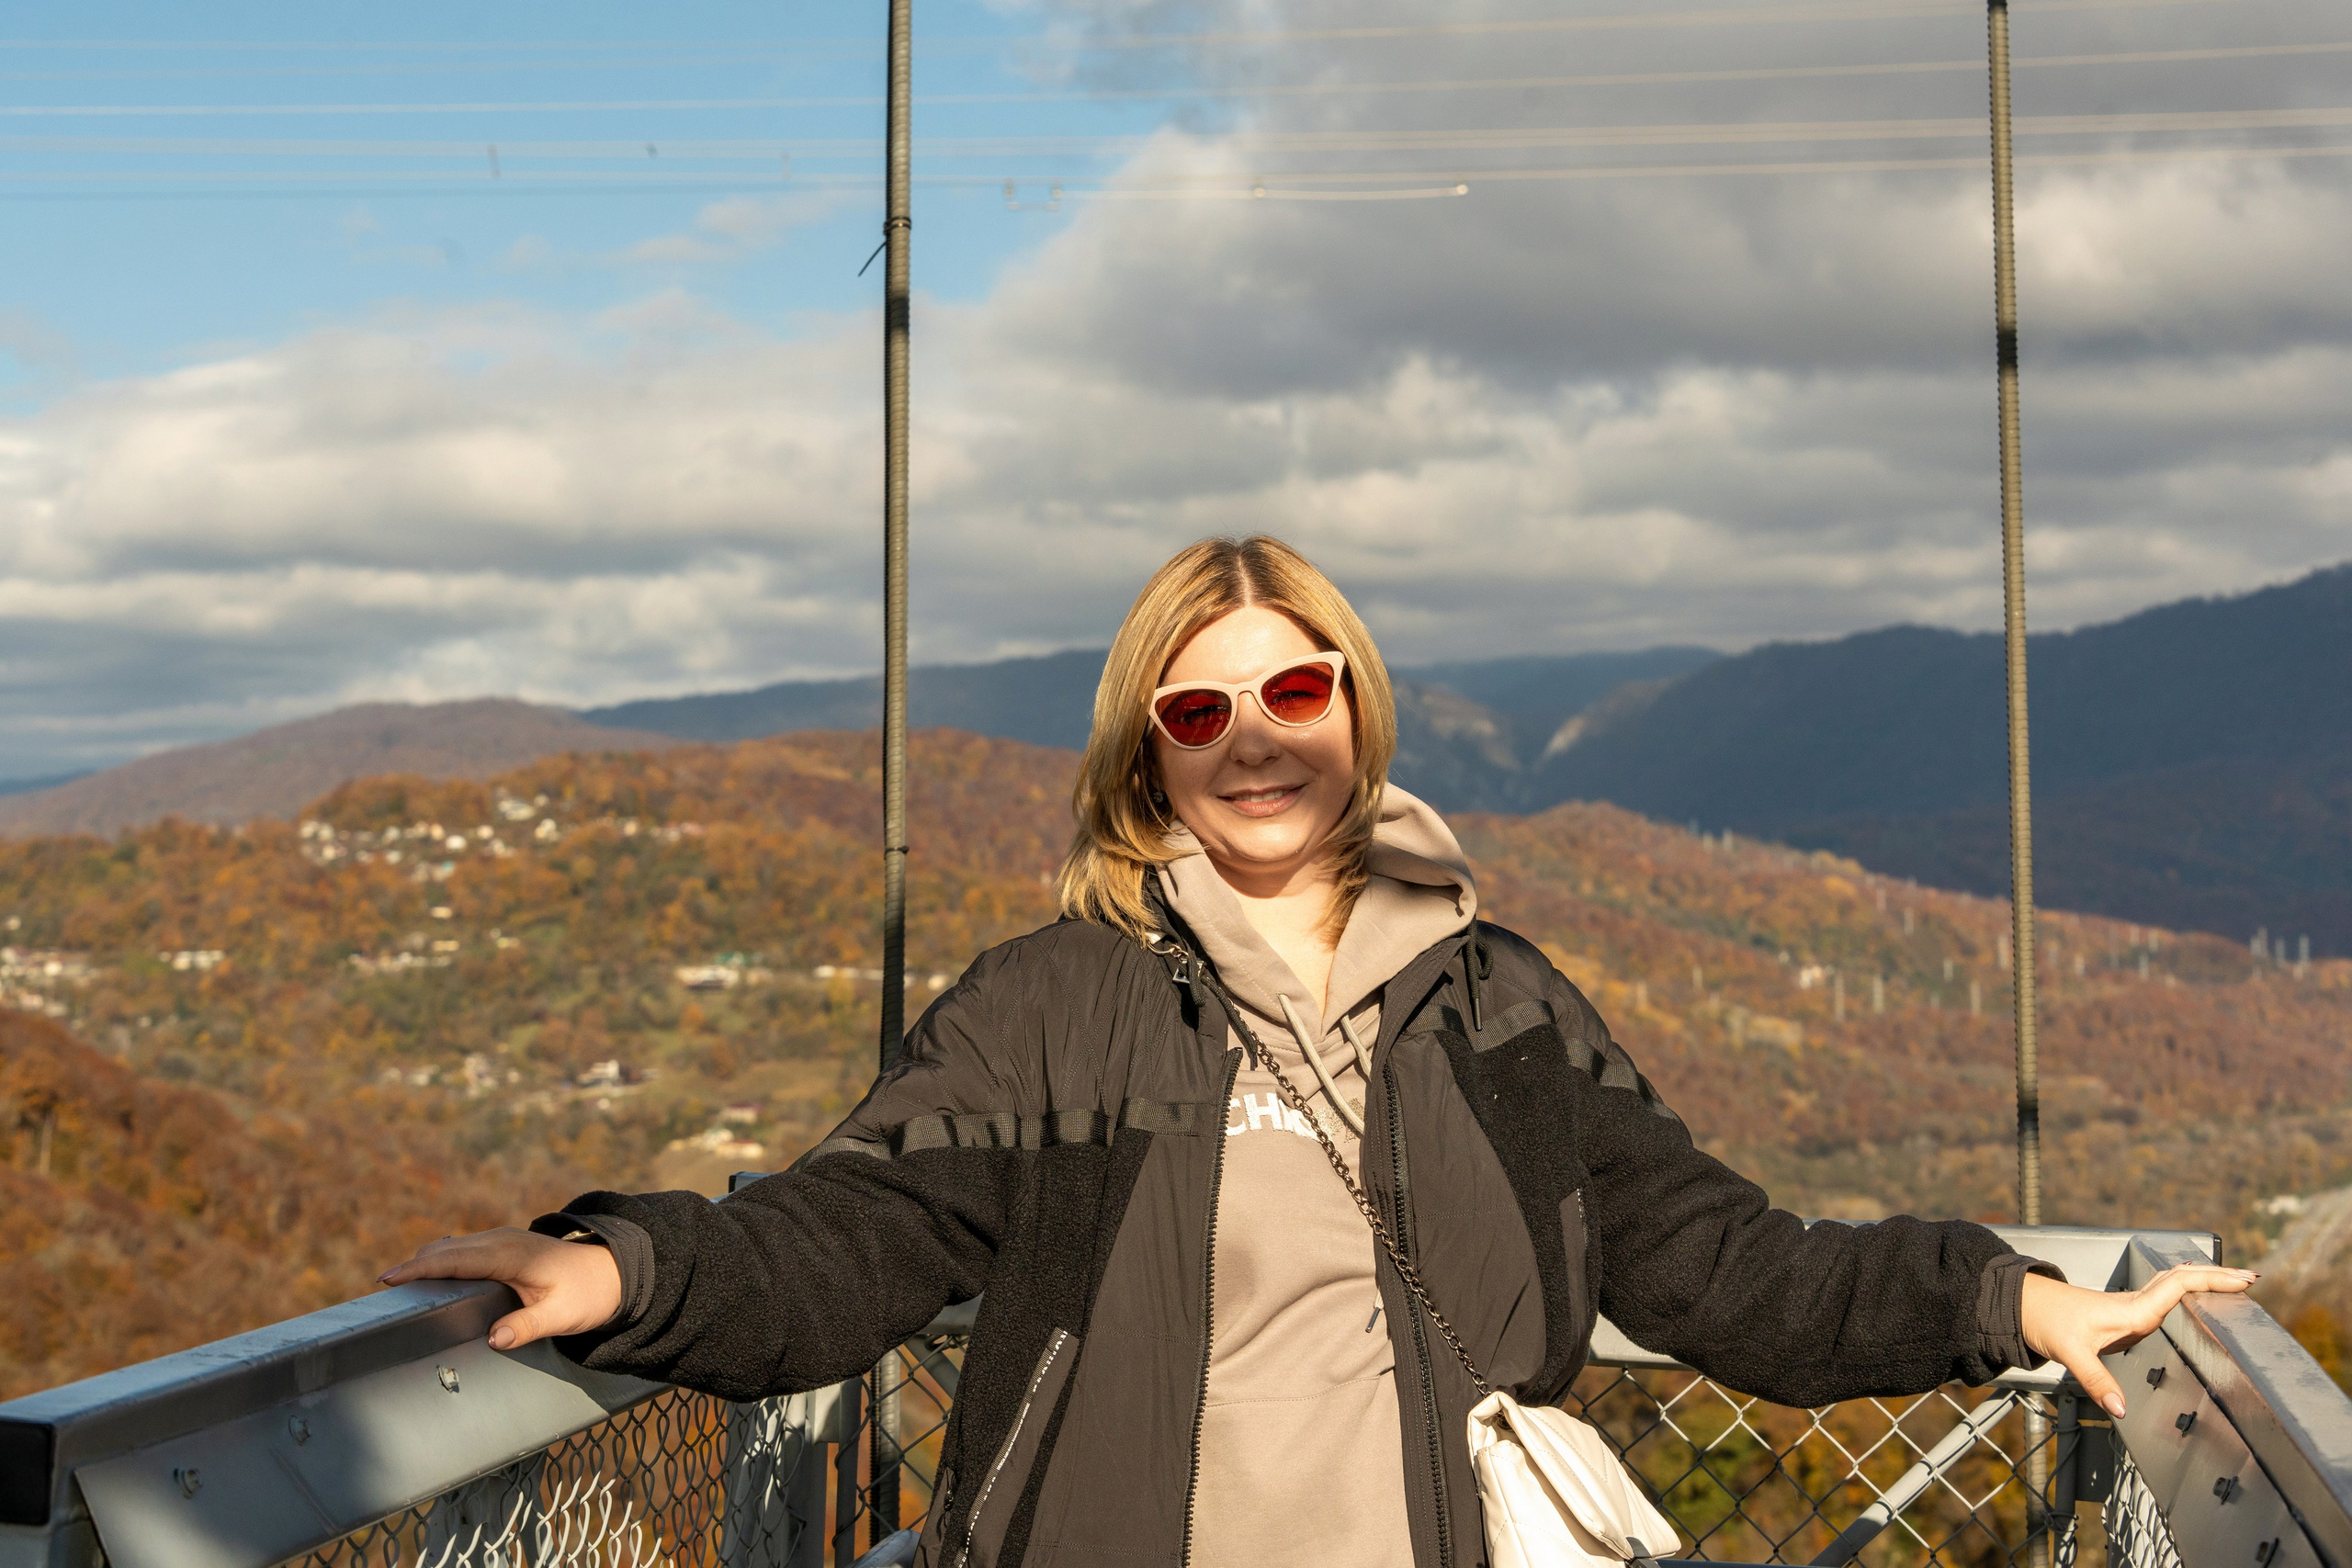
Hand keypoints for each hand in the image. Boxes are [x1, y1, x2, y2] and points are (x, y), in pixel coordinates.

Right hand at [378, 1227, 623, 1350]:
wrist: (615, 1273)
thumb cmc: (589, 1295)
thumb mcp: (562, 1316)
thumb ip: (528, 1327)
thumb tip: (495, 1338)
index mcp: (511, 1255)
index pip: (455, 1259)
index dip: (420, 1268)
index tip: (389, 1278)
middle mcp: (503, 1241)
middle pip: (447, 1249)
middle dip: (414, 1265)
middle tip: (381, 1288)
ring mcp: (503, 1240)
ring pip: (454, 1246)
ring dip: (426, 1261)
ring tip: (397, 1285)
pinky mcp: (505, 1247)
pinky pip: (464, 1249)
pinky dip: (442, 1259)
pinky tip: (429, 1277)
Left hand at [2020, 1264, 2256, 1417]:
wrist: (2022, 1305)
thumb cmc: (2046, 1321)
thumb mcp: (2071, 1354)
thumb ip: (2097, 1381)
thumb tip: (2121, 1409)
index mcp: (2133, 1310)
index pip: (2179, 1285)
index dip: (2212, 1280)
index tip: (2242, 1280)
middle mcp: (2135, 1304)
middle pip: (2183, 1279)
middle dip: (2218, 1276)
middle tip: (2251, 1277)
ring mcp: (2131, 1306)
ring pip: (2174, 1283)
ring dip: (2204, 1279)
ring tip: (2235, 1280)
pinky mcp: (2125, 1312)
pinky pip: (2164, 1294)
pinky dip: (2186, 1288)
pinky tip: (2195, 1294)